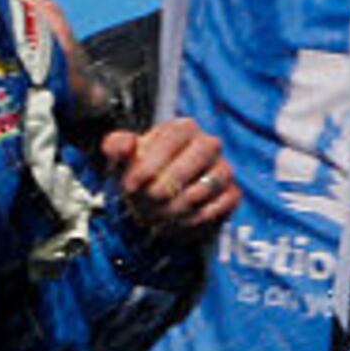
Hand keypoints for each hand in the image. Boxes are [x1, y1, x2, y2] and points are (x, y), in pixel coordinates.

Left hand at [101, 118, 237, 243]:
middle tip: (149, 200)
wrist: (156, 203)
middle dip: (169, 183)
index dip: (151, 163)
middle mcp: (209, 144)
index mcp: (183, 128)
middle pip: (200, 156)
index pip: (174, 137)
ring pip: (210, 184)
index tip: (131, 184)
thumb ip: (117, 147)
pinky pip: (221, 205)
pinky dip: (196, 218)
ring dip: (180, 204)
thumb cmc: (140, 177)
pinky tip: (177, 222)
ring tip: (159, 215)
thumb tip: (128, 143)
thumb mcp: (121, 162)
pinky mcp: (232, 193)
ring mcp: (224, 169)